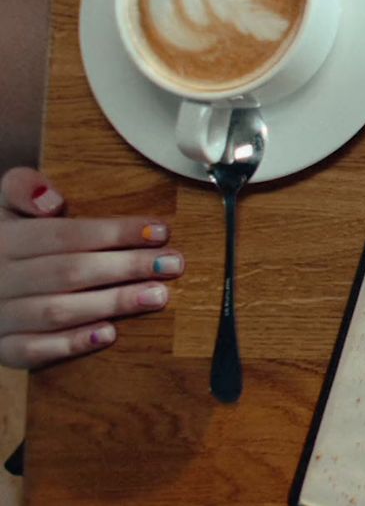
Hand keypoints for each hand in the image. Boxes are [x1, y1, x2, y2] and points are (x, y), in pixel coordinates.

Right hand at [0, 168, 183, 368]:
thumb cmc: (7, 243)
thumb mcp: (6, 209)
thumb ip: (24, 189)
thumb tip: (51, 200)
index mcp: (4, 240)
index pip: (63, 235)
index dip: (114, 233)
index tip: (161, 231)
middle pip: (68, 272)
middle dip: (126, 267)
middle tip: (172, 264)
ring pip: (56, 311)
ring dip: (111, 304)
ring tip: (157, 295)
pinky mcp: (0, 348)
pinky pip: (31, 350)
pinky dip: (70, 344)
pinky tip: (109, 334)